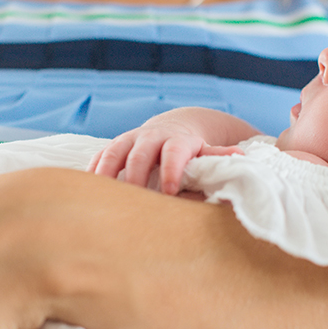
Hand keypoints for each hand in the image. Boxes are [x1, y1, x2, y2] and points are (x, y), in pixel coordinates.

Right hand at [89, 122, 239, 194]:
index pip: (174, 152)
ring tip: (104, 197)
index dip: (171, 170)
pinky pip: (99, 157)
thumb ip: (219, 156)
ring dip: (107, 174)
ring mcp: (129, 140)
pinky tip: (87, 191)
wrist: (171, 128)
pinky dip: (93, 172)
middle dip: (136, 176)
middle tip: (135, 200)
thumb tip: (240, 157)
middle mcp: (151, 137)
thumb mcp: (207, 151)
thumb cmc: (192, 150)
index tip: (170, 192)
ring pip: (114, 152)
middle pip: (140, 153)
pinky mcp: (114, 147)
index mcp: (177, 140)